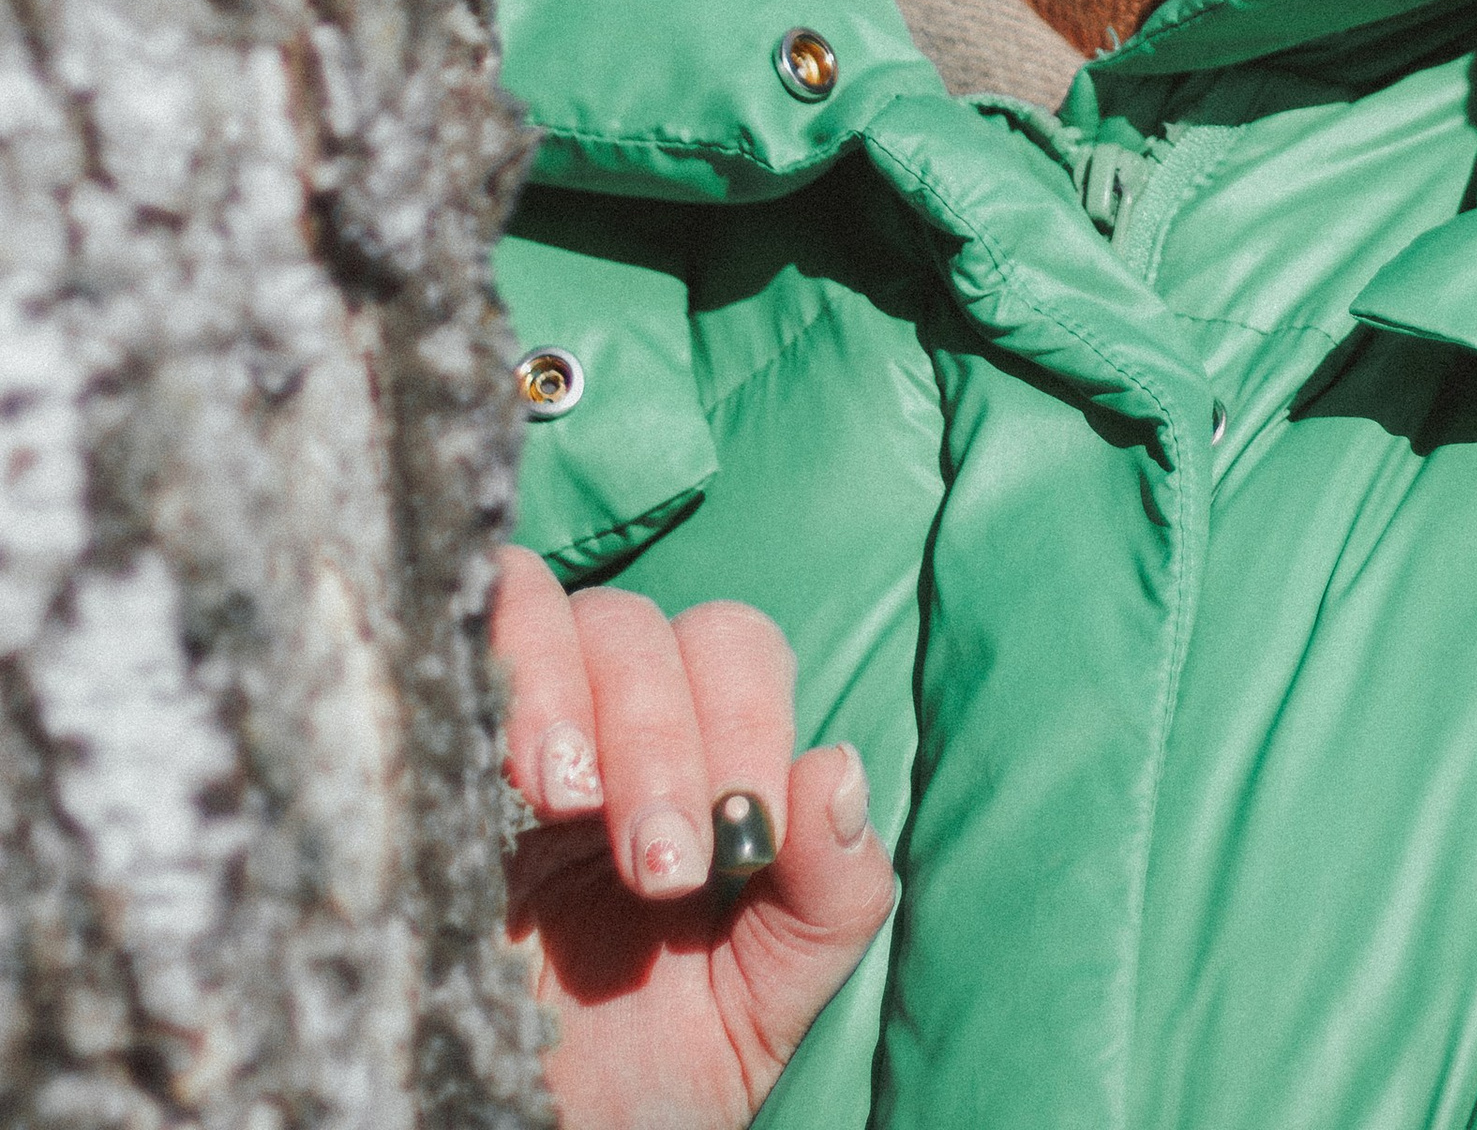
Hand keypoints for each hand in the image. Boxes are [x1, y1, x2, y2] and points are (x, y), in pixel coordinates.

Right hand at [494, 545, 894, 1129]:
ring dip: (571, 695)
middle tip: (657, 873)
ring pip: (552, 610)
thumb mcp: (760, 1005)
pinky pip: (458, 631)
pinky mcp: (424, 750)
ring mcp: (507, 732)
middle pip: (642, 627)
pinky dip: (497, 663)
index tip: (743, 849)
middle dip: (660, 738)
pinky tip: (505, 767)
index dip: (746, 720)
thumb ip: (829, 899)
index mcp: (694, 764)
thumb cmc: (641, 1080)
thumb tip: (838, 770)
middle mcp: (602, 727)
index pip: (733, 648)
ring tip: (566, 802)